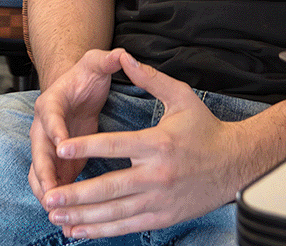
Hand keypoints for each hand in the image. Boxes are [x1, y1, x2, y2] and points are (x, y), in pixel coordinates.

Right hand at [28, 48, 124, 205]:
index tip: (62, 147)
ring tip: (57, 212)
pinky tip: (67, 217)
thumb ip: (107, 59)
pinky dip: (56, 198)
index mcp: (51, 101)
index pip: (50, 117)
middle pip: (38, 151)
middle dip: (44, 172)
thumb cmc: (86, 75)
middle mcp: (44, 125)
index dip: (55, 131)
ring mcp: (48, 145)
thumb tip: (122, 55)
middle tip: (53, 193)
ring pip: (40, 172)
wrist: (75, 86)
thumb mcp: (96, 62)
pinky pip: (52, 182)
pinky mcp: (58, 160)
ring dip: (46, 191)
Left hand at [41, 52, 243, 239]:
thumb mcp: (181, 96)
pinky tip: (80, 230)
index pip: (115, 146)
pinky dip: (102, 229)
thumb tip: (125, 58)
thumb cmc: (206, 129)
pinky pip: (127, 225)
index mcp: (157, 144)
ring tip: (56, 215)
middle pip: (110, 187)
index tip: (60, 147)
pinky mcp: (162, 217)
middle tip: (50, 196)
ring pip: (114, 212)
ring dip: (83, 215)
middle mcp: (156, 175)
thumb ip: (150, 78)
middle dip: (76, 194)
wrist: (235, 164)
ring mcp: (159, 200)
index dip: (86, 147)